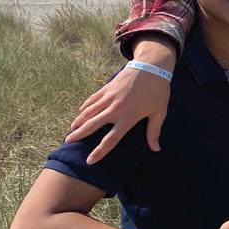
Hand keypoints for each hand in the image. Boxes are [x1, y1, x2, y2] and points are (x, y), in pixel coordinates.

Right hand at [67, 36, 176, 163]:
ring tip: (71, 130)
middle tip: (68, 142)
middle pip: (92, 125)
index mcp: (128, 118)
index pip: (111, 140)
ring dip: (78, 121)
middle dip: (79, 135)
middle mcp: (115, 109)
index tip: (90, 161)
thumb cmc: (158, 91)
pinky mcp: (106, 88)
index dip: (99, 152)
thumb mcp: (159, 113)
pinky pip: (92, 100)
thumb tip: (156, 149)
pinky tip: (80, 112)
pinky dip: (85, 107)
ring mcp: (108, 98)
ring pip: (88, 112)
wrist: (151, 67)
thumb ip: (154, 132)